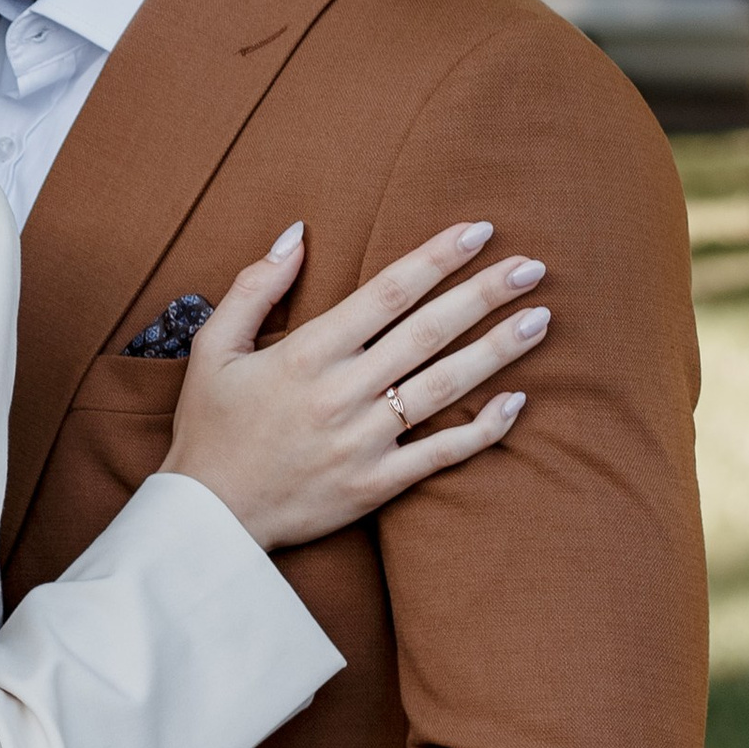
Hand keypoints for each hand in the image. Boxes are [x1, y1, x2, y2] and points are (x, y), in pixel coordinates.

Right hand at [162, 220, 545, 550]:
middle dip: (485, 294)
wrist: (208, 517)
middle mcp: (341, 392)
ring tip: (540, 319)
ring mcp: (363, 441)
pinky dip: (484, 430)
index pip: (386, 292)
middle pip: (428, 331)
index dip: (436, 257)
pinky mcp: (376, 484)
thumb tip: (297, 233)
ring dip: (497, 351)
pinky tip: (518, 402)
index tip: (478, 230)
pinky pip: (441, 454)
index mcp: (306, 352)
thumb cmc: (210, 428)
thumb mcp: (212, 347)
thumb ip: (255, 286)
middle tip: (532, 265)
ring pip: (445, 387)